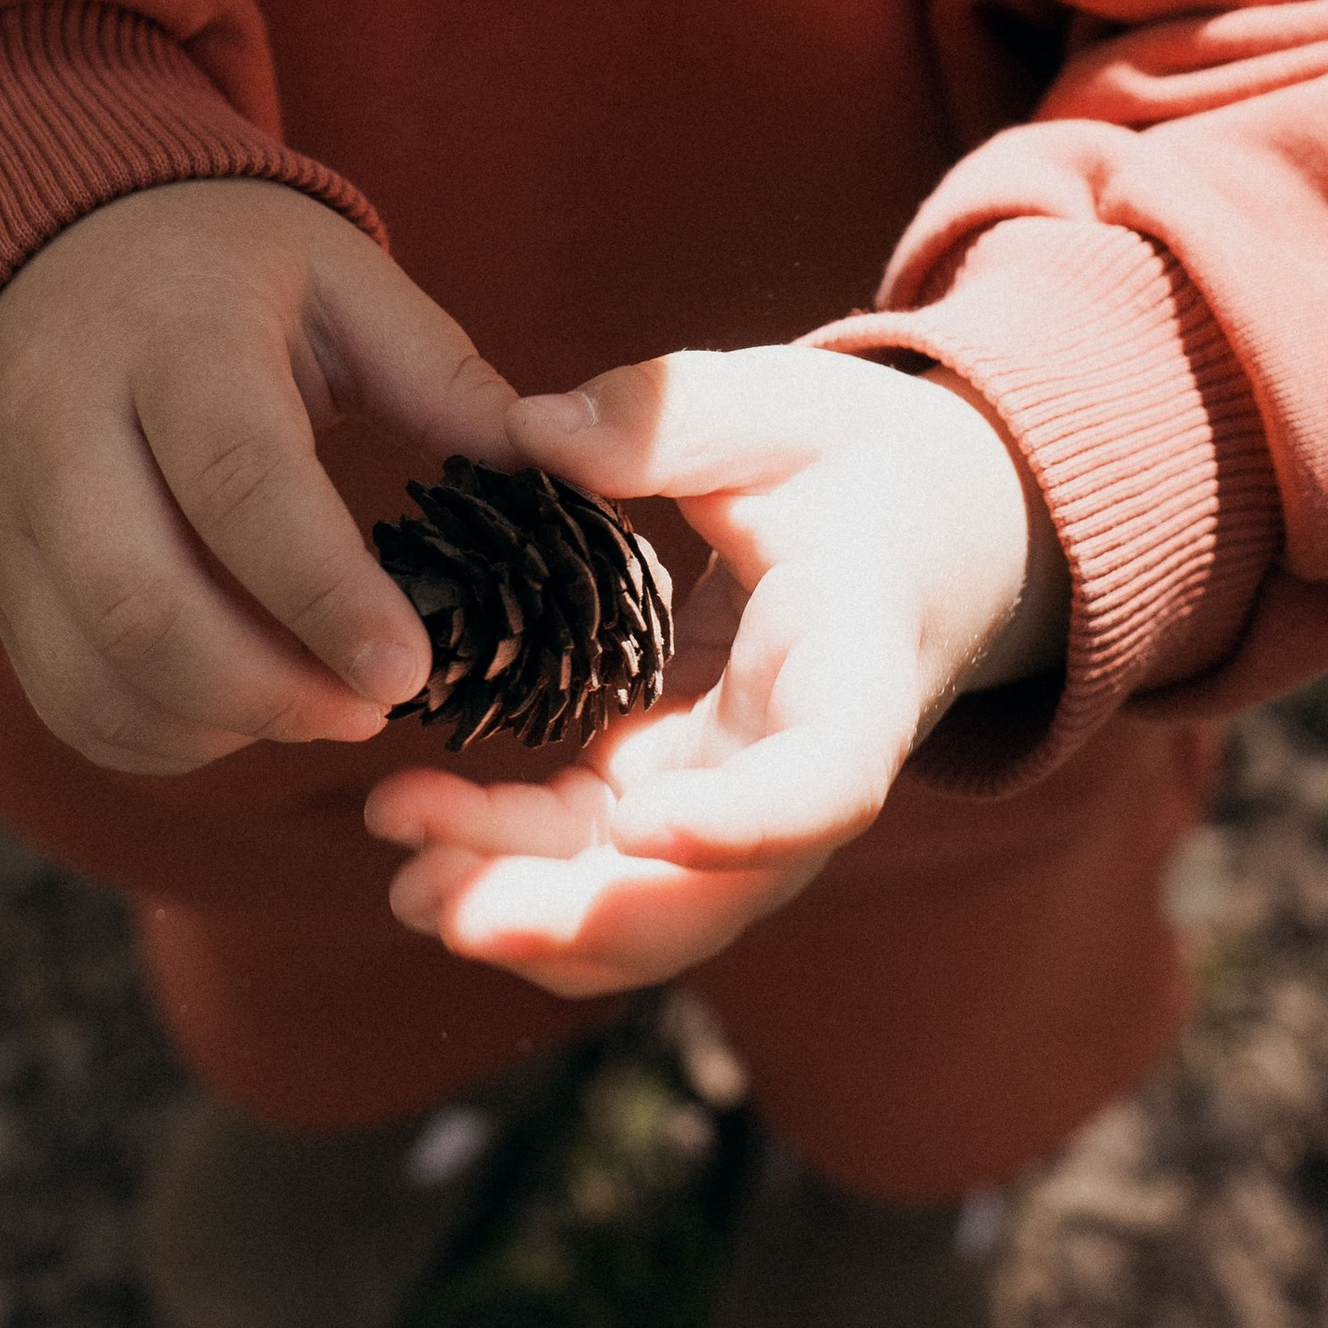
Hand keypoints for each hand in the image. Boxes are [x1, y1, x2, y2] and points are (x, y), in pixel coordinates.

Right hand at [0, 181, 516, 776]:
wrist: (31, 258)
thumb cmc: (219, 273)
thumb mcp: (335, 276)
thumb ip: (439, 372)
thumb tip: (554, 466)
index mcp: (172, 336)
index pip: (237, 481)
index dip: (323, 591)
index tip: (410, 671)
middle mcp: (64, 427)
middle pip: (141, 602)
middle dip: (267, 688)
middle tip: (373, 709)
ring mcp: (11, 512)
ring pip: (93, 672)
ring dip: (219, 725)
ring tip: (322, 710)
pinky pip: (64, 698)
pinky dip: (159, 738)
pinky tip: (245, 714)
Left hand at [364, 345, 1066, 997]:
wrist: (923, 530)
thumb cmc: (863, 465)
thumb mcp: (786, 410)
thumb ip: (671, 416)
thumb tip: (531, 429)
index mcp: (857, 675)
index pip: (826, 782)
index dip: (743, 824)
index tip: (639, 824)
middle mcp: (798, 772)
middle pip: (709, 893)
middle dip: (579, 917)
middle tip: (444, 899)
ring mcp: (730, 797)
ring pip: (637, 902)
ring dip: (523, 913)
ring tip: (404, 879)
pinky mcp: (669, 791)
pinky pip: (591, 862)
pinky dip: (507, 868)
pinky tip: (415, 833)